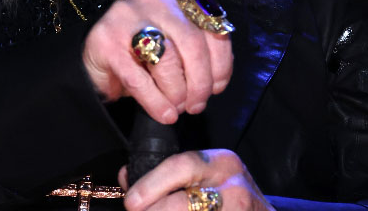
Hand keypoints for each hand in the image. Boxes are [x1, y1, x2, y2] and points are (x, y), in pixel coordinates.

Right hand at [82, 0, 232, 122]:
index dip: (221, 63)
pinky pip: (138, 78)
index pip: (211, 26)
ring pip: (168, 58)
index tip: (217, 88)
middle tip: (196, 105)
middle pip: (192, 42)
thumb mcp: (174, 43)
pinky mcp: (105, 41)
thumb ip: (196, 51)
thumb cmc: (140, 54)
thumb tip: (214, 83)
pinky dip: (155, 101)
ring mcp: (125, 17)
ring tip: (177, 108)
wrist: (94, 60)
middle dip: (200, 82)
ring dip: (178, 92)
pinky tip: (163, 113)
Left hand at [119, 149, 272, 210]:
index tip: (131, 201)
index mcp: (221, 162)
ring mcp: (240, 208)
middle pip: (183, 201)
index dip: (151, 184)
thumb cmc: (226, 194)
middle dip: (154, 209)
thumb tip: (127, 179)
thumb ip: (166, 174)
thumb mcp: (203, 175)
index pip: (181, 166)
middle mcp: (233, 184)